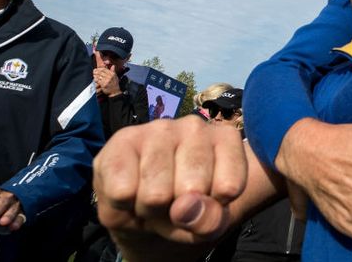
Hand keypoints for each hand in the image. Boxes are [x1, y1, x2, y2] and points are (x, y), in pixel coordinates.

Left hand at [0, 188, 24, 239]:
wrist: (19, 197)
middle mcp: (5, 198)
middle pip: (0, 203)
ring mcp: (16, 204)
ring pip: (12, 209)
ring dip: (8, 215)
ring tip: (3, 222)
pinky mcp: (24, 212)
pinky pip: (22, 216)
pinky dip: (18, 221)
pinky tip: (13, 227)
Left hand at [93, 52, 120, 96]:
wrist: (115, 92)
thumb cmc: (114, 84)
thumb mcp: (115, 77)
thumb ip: (113, 71)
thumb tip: (113, 66)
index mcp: (112, 74)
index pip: (104, 69)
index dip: (99, 69)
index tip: (96, 69)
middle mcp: (110, 76)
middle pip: (100, 72)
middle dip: (96, 72)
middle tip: (93, 72)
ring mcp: (106, 81)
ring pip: (98, 76)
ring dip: (95, 75)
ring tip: (94, 75)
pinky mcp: (103, 85)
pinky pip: (98, 81)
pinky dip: (95, 80)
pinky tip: (95, 80)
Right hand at [94, 117, 247, 260]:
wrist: (143, 210)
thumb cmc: (186, 211)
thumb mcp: (208, 224)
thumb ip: (209, 222)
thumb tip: (184, 209)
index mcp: (227, 139)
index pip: (229, 187)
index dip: (214, 208)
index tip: (208, 201)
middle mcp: (195, 127)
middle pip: (192, 189)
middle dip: (179, 212)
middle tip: (174, 203)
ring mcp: (158, 129)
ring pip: (155, 195)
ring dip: (150, 212)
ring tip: (153, 200)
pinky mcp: (123, 139)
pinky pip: (122, 192)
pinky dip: (123, 207)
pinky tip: (130, 193)